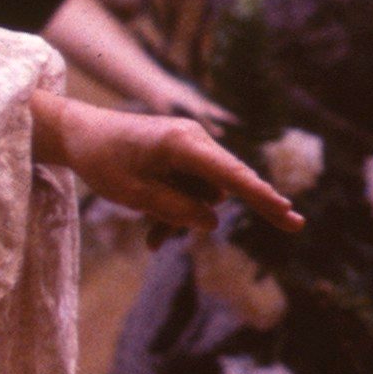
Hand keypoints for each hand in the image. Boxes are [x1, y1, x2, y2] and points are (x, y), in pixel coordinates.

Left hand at [30, 89, 301, 234]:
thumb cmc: (101, 160)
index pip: (231, 175)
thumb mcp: (134, 193)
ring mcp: (189, 147)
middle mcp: (193, 141)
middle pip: (225, 185)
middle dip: (229, 213)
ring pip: (205, 194)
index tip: (287, 211)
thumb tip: (212, 221)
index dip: (262, 196)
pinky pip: (190, 190)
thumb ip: (175, 209)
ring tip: (152, 239)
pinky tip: (153, 238)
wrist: (77, 134)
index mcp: (183, 144)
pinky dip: (175, 210)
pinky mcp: (180, 157)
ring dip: (184, 218)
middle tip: (296, 224)